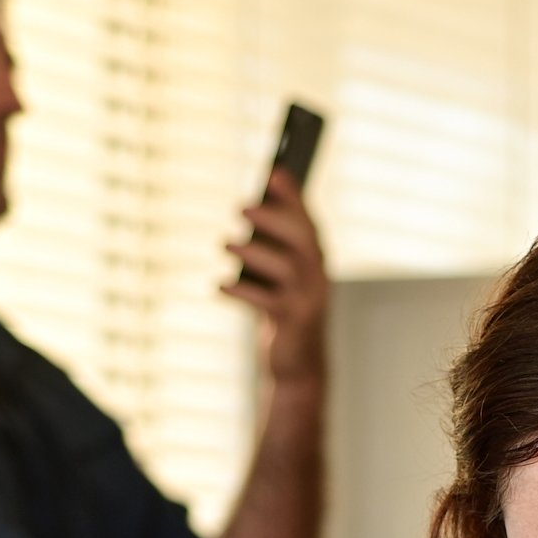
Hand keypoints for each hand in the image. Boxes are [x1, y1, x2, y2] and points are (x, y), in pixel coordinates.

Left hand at [223, 169, 327, 387]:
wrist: (297, 365)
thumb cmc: (284, 314)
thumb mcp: (279, 279)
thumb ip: (273, 247)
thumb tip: (252, 208)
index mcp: (315, 262)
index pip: (308, 222)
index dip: (293, 197)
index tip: (274, 172)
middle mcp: (318, 278)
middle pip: (302, 241)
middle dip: (275, 220)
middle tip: (242, 208)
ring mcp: (308, 301)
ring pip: (287, 269)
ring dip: (254, 253)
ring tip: (226, 244)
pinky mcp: (293, 323)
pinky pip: (267, 302)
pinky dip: (241, 292)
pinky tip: (220, 286)